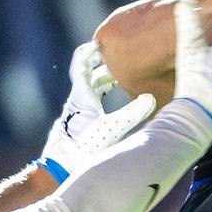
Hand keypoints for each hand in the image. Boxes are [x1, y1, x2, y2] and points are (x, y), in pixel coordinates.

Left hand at [39, 41, 156, 181]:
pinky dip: (106, 96)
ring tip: (126, 78)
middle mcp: (78, 100)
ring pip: (93, 89)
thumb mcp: (112, 130)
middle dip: (107, 65)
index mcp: (81, 95)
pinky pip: (94, 101)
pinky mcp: (80, 123)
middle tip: (125, 59)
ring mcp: (78, 111)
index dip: (91, 50)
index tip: (104, 42)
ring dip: (108, 81)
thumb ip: (133, 113)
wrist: (60, 169)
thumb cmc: (83, 148)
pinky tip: (118, 102)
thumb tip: (151, 98)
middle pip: (91, 75)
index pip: (81, 63)